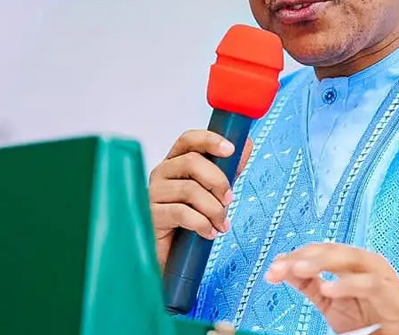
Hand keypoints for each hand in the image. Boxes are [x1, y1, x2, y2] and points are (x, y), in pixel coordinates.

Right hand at [148, 130, 252, 268]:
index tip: (231, 149)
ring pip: (189, 190)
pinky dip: (202, 223)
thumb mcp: (215, 191)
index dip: (210, 140)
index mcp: (176, 162)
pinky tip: (209, 233)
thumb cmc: (192, 219)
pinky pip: (181, 213)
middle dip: (218, 181)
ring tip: (221, 224)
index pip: (188, 139)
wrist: (174, 258)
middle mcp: (161, 173)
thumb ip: (229, 168)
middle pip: (191, 162)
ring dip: (213, 209)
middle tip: (229, 200)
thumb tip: (247, 143)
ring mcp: (153, 194)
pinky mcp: (151, 216)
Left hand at [264, 243, 398, 334]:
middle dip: (304, 256)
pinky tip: (328, 288)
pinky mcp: (392, 293)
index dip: (295, 257)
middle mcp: (365, 262)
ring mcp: (380, 275)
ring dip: (322, 261)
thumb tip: (281, 270)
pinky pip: (369, 283)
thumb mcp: (333, 302)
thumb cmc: (371, 319)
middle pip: (332, 249)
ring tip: (298, 270)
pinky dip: (347, 284)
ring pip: (349, 258)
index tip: (272, 270)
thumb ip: (311, 284)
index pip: (319, 250)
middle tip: (280, 268)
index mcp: (351, 262)